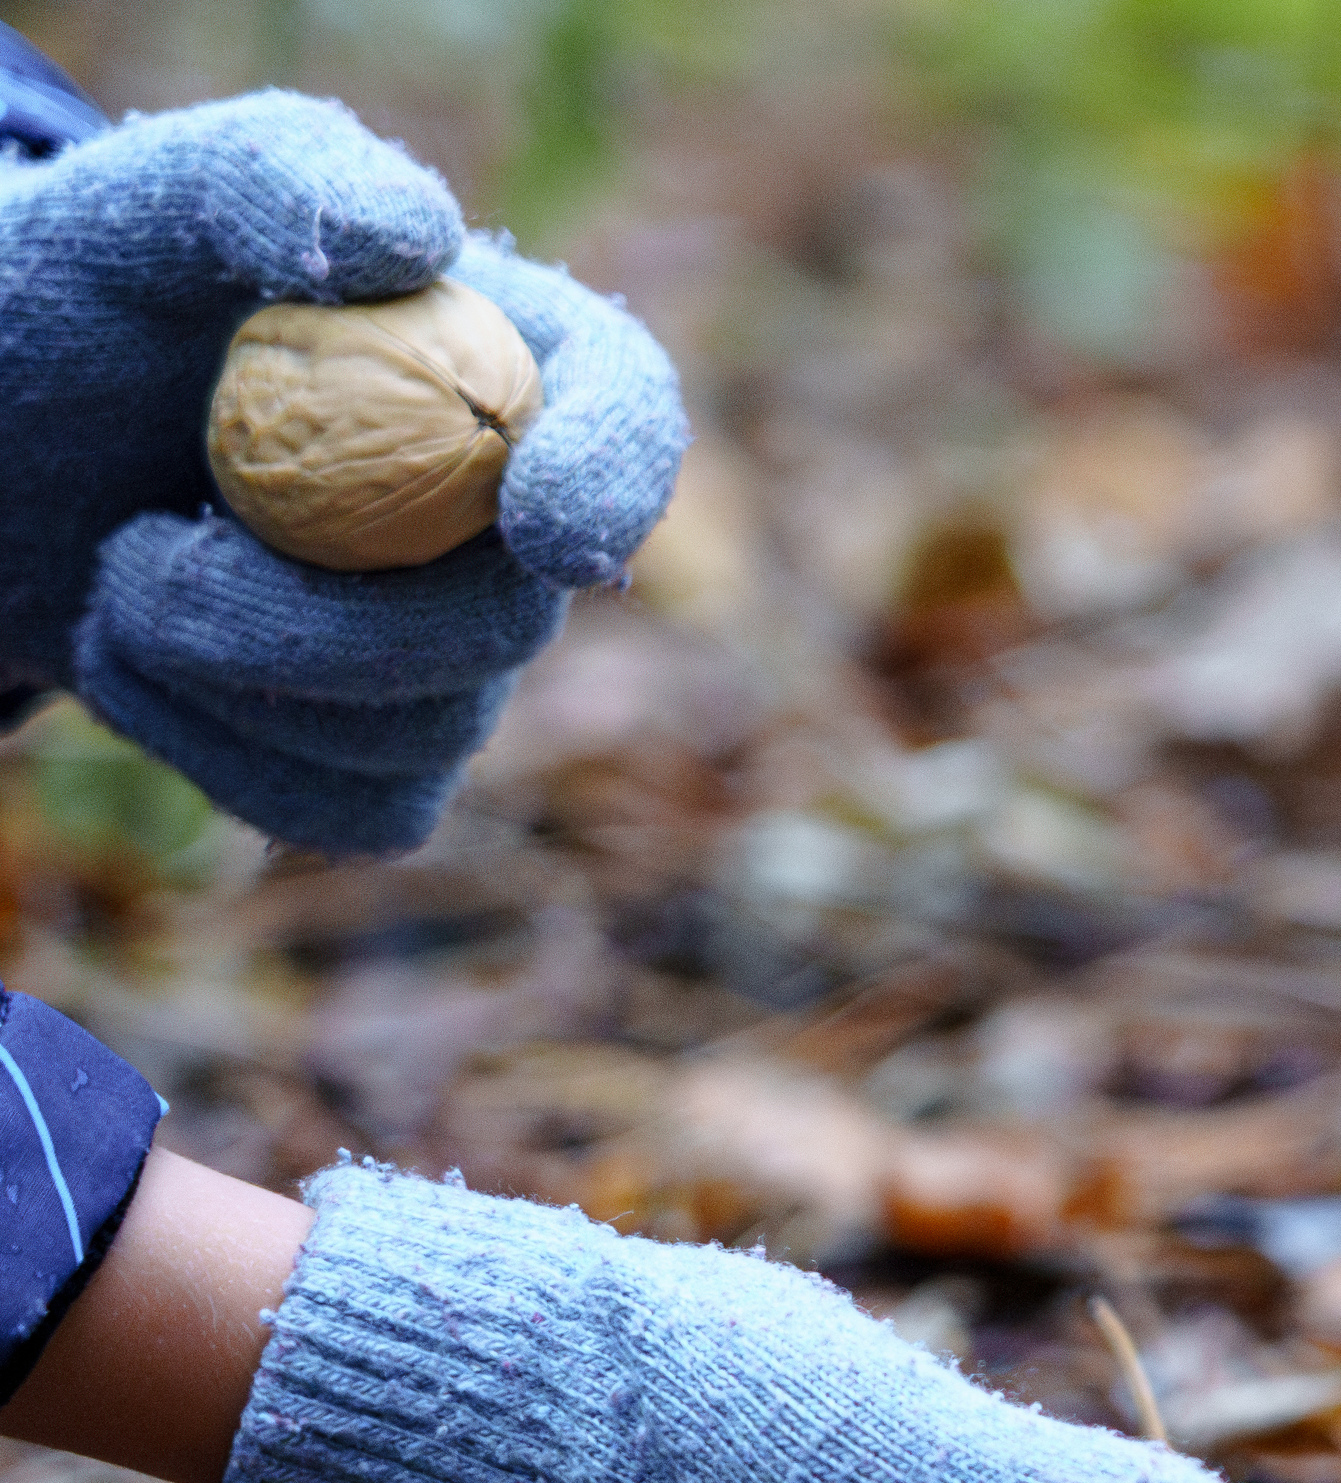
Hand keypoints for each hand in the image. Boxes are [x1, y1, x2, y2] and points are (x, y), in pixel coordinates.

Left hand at [0, 91, 685, 852]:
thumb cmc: (77, 304)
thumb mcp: (147, 207)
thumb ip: (276, 178)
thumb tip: (419, 242)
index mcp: (508, 360)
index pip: (628, 414)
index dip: (615, 483)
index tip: (545, 535)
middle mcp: (509, 522)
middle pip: (508, 621)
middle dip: (315, 619)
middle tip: (137, 558)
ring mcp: (458, 656)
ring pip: (425, 733)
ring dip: (230, 674)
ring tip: (115, 580)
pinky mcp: (384, 761)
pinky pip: (360, 811)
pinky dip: (222, 758)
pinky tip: (133, 668)